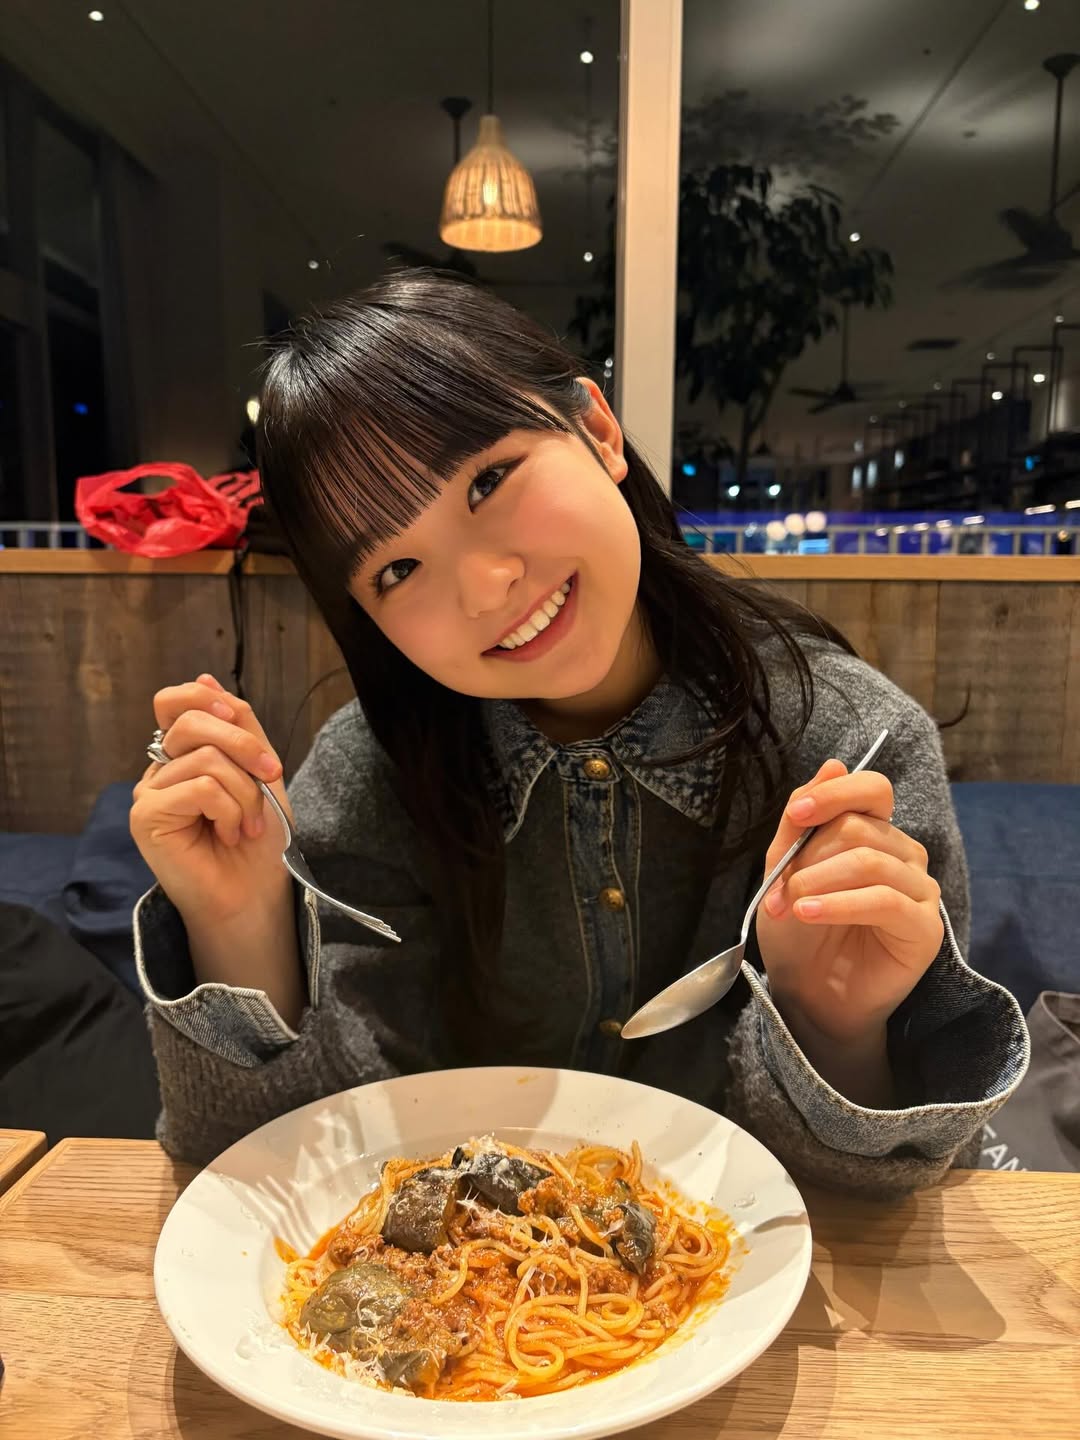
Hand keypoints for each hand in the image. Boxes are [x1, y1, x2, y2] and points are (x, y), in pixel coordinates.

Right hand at [130, 673, 293, 924]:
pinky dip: (229, 810)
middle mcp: (159, 769)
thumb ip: (238, 725)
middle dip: (245, 746)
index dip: (209, 699)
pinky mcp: (146, 817)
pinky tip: (228, 834)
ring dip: (245, 792)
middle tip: (270, 777)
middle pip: (194, 721)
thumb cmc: (257, 839)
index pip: (174, 700)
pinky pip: (200, 787)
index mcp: (182, 754)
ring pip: (205, 758)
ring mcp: (148, 792)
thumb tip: (205, 675)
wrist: (254, 893)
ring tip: (247, 824)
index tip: (241, 722)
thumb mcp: (258, 770)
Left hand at [754, 758, 944, 1057]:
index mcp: (875, 832)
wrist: (809, 994)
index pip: (872, 789)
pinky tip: (808, 913)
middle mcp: (904, 854)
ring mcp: (920, 890)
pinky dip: (840, 903)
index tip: (798, 813)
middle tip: (778, 890)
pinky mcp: (925, 927)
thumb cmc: (799, 931)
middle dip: (807, 856)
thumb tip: (832, 764)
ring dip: (818, 880)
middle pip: (860, 827)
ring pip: (870, 860)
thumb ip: (802, 822)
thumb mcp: (784, 870)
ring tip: (789, 906)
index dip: (835, 793)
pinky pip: (884, 900)